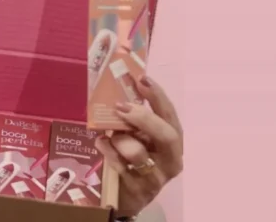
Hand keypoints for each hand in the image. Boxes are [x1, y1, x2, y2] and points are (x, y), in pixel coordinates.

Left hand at [94, 75, 182, 217]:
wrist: (123, 197)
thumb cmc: (130, 160)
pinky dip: (107, 150)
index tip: (142, 78)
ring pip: (137, 151)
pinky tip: (102, 144)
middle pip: (166, 135)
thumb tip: (119, 90)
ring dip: (119, 138)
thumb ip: (133, 120)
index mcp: (173, 143)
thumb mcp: (136, 137)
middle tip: (121, 106)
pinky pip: (118, 164)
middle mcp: (171, 160)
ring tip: (110, 136)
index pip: (171, 116)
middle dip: (143, 117)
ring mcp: (156, 178)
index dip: (158, 97)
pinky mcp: (138, 190)